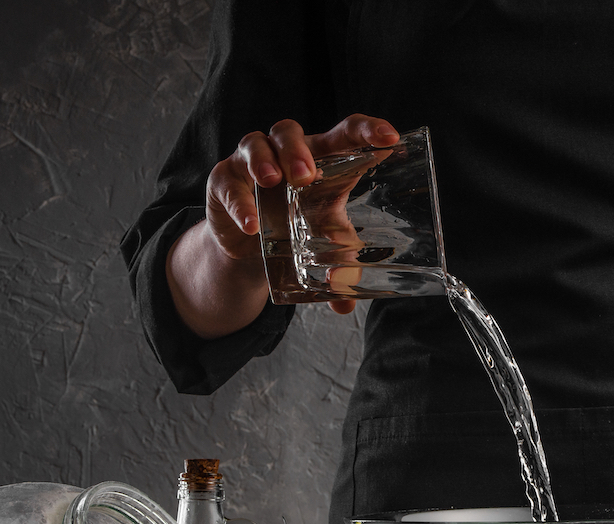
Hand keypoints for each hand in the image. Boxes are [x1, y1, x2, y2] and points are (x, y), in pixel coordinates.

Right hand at [167, 115, 399, 336]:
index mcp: (320, 159)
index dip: (366, 130)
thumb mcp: (323, 247)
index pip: (345, 133)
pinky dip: (239, 202)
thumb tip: (345, 304)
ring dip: (265, 161)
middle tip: (307, 175)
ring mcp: (250, 163)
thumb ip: (339, 270)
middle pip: (290, 132)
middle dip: (298, 150)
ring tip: (274, 181)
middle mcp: (284, 152)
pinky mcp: (223, 180)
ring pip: (256, 144)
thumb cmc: (296, 231)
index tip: (390, 138)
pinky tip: (251, 224)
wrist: (248, 250)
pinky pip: (228, 183)